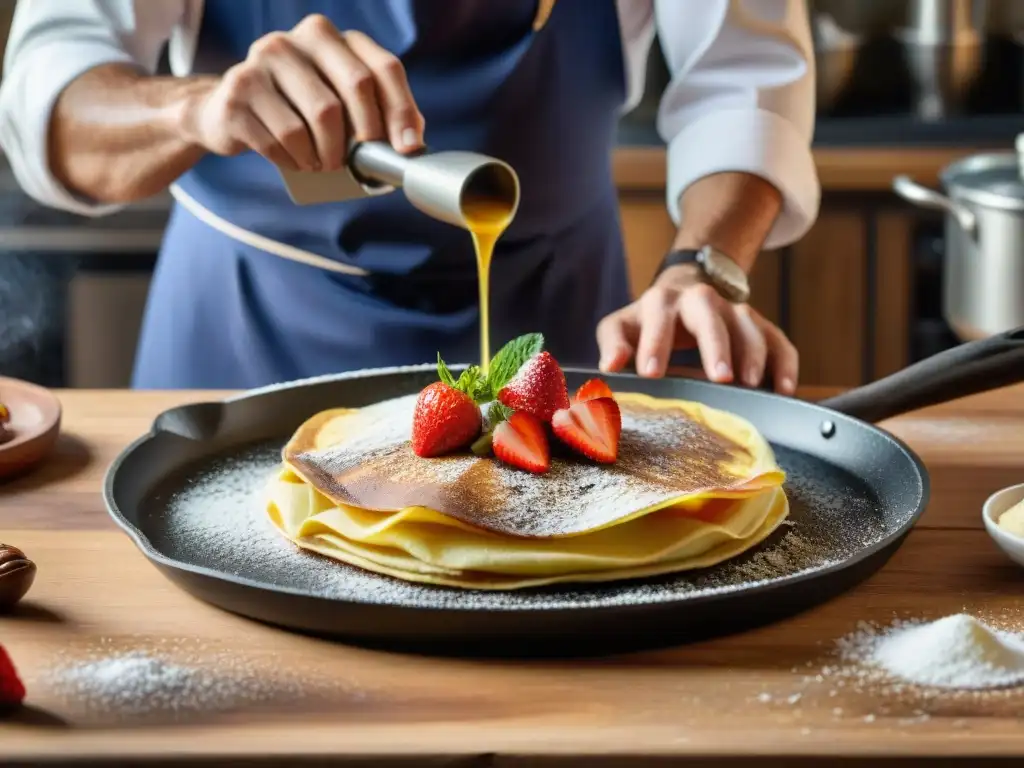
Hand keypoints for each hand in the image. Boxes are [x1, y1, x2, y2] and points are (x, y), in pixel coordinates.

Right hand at [179, 15, 424, 171]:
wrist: (226, 111)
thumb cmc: (294, 110)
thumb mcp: (334, 99)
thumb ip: (373, 110)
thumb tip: (412, 144)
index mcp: (328, 36)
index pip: (382, 67)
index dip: (402, 109)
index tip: (407, 147)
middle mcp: (295, 40)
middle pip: (354, 87)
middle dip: (366, 133)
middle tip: (360, 161)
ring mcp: (262, 61)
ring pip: (318, 117)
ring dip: (328, 153)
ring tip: (323, 163)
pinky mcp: (238, 91)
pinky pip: (282, 138)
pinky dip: (296, 160)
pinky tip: (297, 162)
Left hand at [596, 264, 798, 394]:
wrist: (683, 294)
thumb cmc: (648, 322)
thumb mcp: (622, 326)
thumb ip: (613, 343)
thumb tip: (610, 366)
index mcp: (662, 301)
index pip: (658, 317)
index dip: (655, 343)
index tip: (651, 373)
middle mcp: (701, 300)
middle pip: (710, 316)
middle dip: (715, 346)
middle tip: (719, 379)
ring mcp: (734, 311)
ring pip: (749, 326)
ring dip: (753, 355)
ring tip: (750, 386)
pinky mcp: (759, 327)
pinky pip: (778, 342)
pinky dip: (784, 365)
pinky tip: (783, 390)